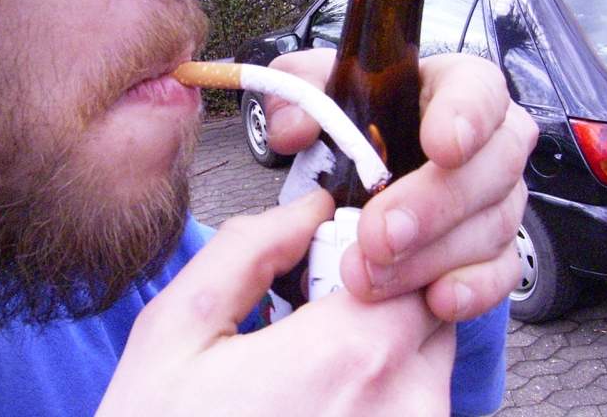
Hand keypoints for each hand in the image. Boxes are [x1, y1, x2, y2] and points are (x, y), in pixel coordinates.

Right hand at [97, 191, 454, 415]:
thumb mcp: (176, 333)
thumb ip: (249, 250)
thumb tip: (307, 209)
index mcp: (348, 359)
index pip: (414, 261)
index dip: (375, 249)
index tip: (330, 260)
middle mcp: (403, 412)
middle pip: (430, 314)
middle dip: (384, 298)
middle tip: (314, 315)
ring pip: (429, 367)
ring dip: (383, 352)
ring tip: (306, 374)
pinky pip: (417, 414)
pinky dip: (381, 398)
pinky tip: (313, 412)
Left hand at [266, 49, 538, 321]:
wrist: (358, 174)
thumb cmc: (348, 126)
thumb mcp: (313, 95)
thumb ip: (297, 97)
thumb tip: (295, 130)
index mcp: (447, 89)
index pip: (479, 87)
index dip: (469, 115)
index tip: (441, 145)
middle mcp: (484, 143)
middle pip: (493, 166)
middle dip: (435, 205)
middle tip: (379, 235)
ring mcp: (493, 199)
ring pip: (493, 225)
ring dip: (432, 257)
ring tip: (373, 277)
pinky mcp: (491, 250)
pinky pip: (500, 273)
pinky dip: (470, 290)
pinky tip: (435, 299)